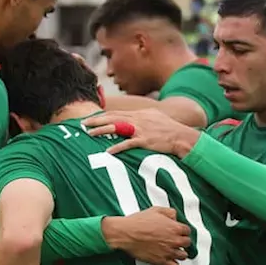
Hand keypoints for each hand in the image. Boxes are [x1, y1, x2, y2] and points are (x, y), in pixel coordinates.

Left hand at [83, 110, 200, 156]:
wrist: (182, 136)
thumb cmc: (170, 129)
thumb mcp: (155, 118)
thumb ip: (143, 119)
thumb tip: (132, 121)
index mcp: (140, 114)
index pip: (118, 113)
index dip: (103, 115)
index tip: (92, 118)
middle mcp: (139, 119)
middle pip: (113, 118)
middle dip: (97, 120)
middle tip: (83, 123)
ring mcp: (142, 129)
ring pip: (117, 127)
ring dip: (102, 130)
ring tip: (90, 134)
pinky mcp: (145, 140)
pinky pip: (128, 143)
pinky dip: (118, 147)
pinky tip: (108, 151)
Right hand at [102, 206, 191, 264]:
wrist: (126, 233)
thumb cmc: (138, 222)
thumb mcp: (155, 210)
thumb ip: (169, 212)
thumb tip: (174, 217)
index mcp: (175, 227)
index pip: (187, 231)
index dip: (183, 231)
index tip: (179, 232)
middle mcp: (174, 240)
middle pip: (187, 243)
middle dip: (182, 242)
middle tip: (177, 241)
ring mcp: (168, 252)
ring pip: (183, 256)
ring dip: (180, 253)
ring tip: (174, 251)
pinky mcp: (161, 261)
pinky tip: (171, 261)